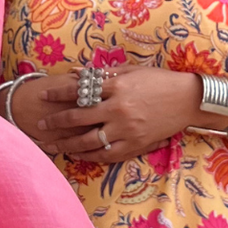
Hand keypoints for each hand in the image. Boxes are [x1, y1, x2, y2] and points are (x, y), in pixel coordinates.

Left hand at [32, 67, 201, 163]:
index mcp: (117, 86)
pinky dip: (89, 156)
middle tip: (39, 124)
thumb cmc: (159, 81)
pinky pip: (107, 154)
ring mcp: (127, 129)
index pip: (78, 90)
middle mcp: (119, 109)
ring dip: (66, 144)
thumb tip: (76, 74)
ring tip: (51, 144)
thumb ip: (103, 74)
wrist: (188, 100)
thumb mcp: (131, 71)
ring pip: (88, 141)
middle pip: (78, 118)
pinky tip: (76, 154)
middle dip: (55, 122)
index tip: (42, 95)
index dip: (57, 93)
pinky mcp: (136, 144)